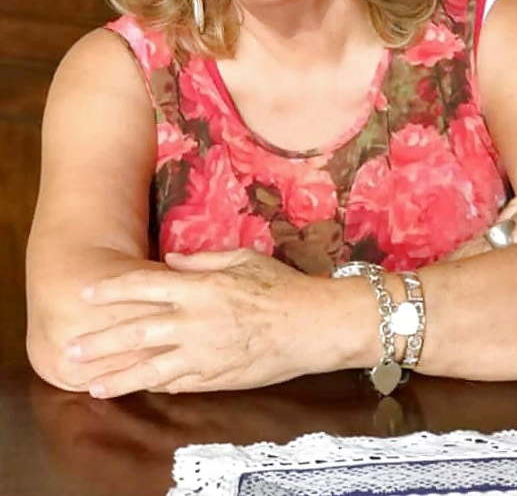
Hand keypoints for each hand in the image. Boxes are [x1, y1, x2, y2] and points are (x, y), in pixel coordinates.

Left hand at [66, 249, 325, 398]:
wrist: (312, 325)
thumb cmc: (281, 285)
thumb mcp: (243, 258)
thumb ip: (203, 260)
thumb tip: (172, 261)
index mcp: (200, 288)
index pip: (144, 287)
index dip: (112, 290)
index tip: (86, 294)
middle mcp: (195, 323)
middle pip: (137, 333)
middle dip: (101, 343)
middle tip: (73, 350)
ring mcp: (205, 355)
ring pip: (152, 369)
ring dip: (120, 377)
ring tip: (95, 385)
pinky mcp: (217, 378)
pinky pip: (180, 384)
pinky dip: (159, 386)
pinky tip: (142, 387)